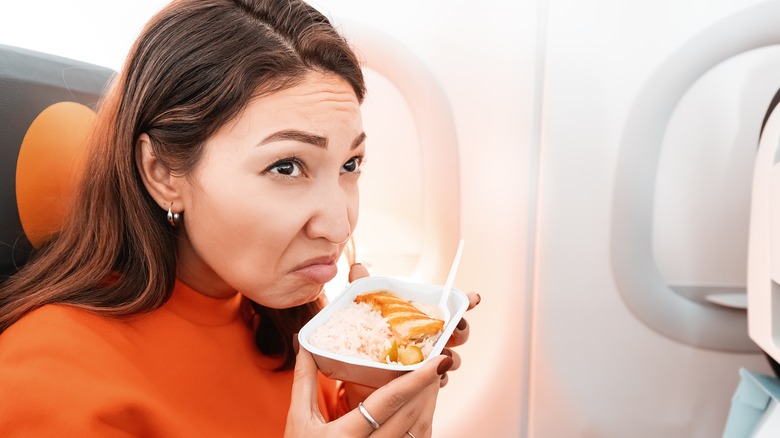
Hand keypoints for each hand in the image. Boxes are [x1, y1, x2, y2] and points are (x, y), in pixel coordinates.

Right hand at [285, 336, 451, 437]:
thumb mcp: (298, 419)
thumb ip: (304, 380)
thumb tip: (304, 343)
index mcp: (343, 436)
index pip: (387, 403)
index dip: (415, 380)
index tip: (437, 361)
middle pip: (410, 416)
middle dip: (428, 387)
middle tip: (438, 362)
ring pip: (418, 433)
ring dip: (430, 405)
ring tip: (433, 381)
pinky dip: (424, 425)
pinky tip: (423, 408)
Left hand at [349, 263, 480, 387]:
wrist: (357, 375)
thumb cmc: (367, 337)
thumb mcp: (364, 311)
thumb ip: (363, 287)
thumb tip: (357, 266)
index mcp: (423, 319)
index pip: (451, 307)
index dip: (467, 301)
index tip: (474, 298)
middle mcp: (431, 339)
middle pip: (460, 333)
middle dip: (462, 330)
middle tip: (455, 328)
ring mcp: (429, 362)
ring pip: (452, 359)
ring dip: (452, 357)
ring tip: (442, 355)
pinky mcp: (423, 383)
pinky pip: (439, 381)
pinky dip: (438, 378)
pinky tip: (432, 377)